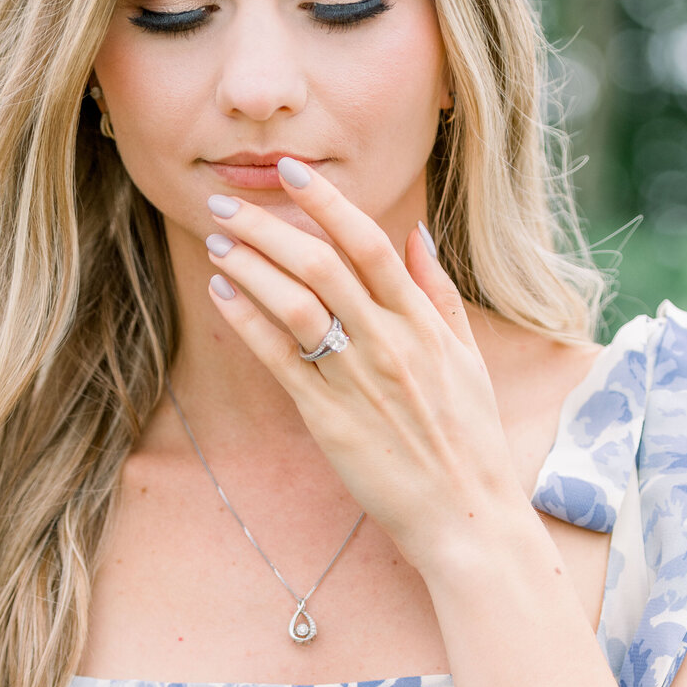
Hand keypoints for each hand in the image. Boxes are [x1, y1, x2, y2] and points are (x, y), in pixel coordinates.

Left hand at [204, 158, 527, 577]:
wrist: (463, 515)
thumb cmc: (468, 439)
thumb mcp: (467, 357)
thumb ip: (439, 293)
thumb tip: (417, 234)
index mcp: (423, 323)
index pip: (369, 243)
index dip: (327, 202)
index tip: (291, 172)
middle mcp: (390, 343)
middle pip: (321, 264)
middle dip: (269, 225)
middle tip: (228, 201)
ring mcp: (357, 380)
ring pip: (295, 304)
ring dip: (249, 265)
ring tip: (217, 240)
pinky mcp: (328, 420)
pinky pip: (280, 359)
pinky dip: (247, 321)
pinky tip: (222, 293)